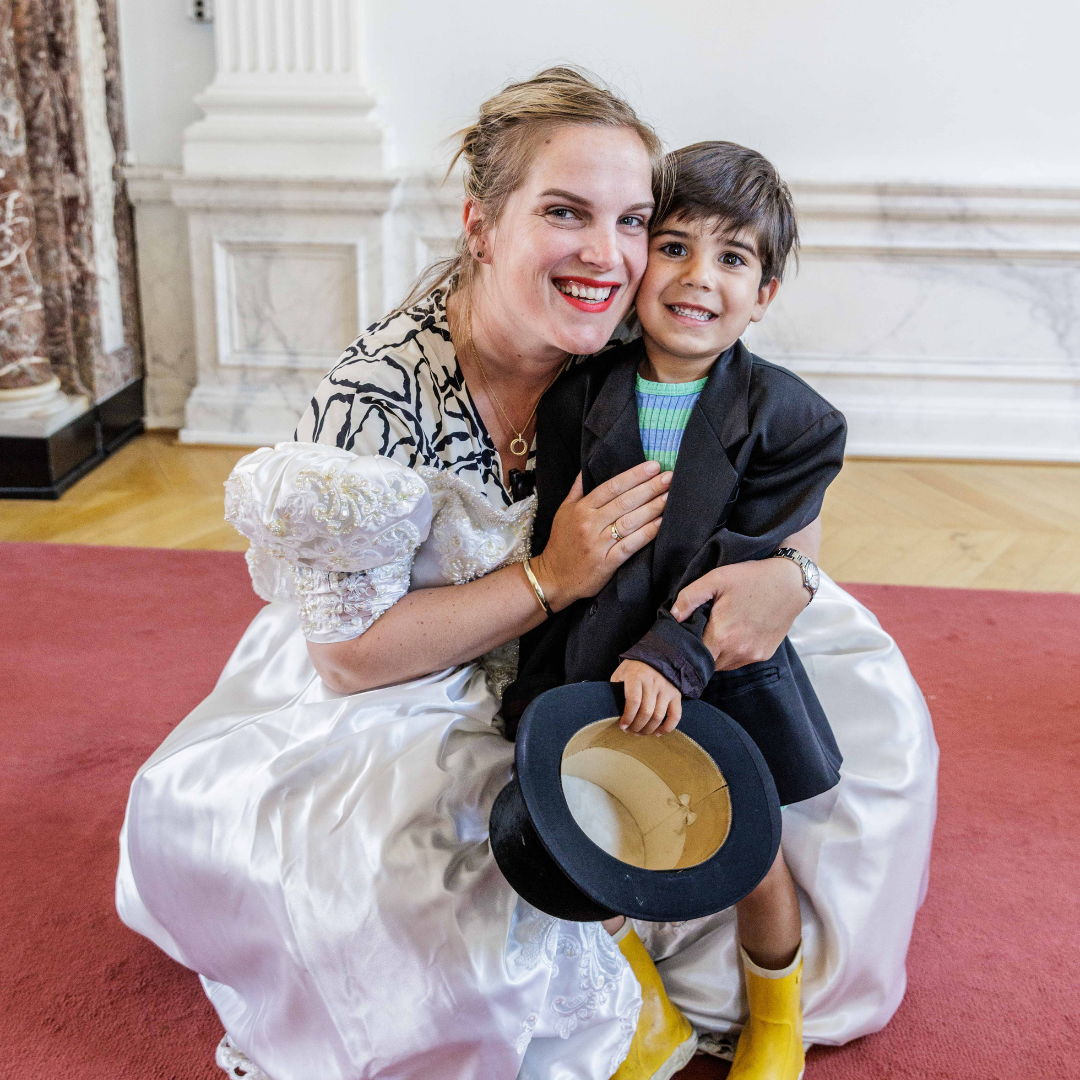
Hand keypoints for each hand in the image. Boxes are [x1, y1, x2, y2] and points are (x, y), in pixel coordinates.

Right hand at [532, 463, 670, 610]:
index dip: (634, 475)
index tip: (653, 466)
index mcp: (581, 509)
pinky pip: (631, 545)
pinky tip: (661, 523)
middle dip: (649, 488)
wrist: (553, 578)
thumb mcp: (564, 512)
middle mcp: (590, 524)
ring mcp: (598, 544)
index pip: (611, 486)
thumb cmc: (561, 544)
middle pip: (624, 501)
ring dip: (653, 507)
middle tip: (670, 477)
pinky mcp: (607, 563)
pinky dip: (647, 533)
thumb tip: (586, 469)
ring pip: (630, 521)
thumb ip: (577, 490)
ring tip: (670, 496)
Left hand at [610, 660, 681, 734]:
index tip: (622, 725)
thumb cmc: (634, 668)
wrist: (656, 655)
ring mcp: (666, 689)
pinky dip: (667, 728)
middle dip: (636, 726)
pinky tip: (657, 733)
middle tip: (630, 731)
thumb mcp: (621, 673)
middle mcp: (653, 682)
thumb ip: (616, 689)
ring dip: (648, 729)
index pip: (633, 701)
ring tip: (640, 732)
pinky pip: (675, 715)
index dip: (627, 717)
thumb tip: (612, 710)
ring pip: (658, 716)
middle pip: (646, 712)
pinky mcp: (676, 695)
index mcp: (636, 675)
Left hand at [670, 557, 807, 670]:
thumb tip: (672, 616)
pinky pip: (739, 661)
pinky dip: (733, 653)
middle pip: (707, 663)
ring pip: (723, 665)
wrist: (790, 582)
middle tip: (700, 631)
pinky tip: (735, 634)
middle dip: (700, 651)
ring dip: (716, 653)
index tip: (684, 636)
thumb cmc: (752, 578)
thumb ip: (689, 597)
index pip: (693, 655)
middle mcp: (737, 651)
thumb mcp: (716, 579)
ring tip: (718, 631)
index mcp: (722, 636)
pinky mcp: (764, 655)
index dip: (686, 647)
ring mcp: (752, 655)